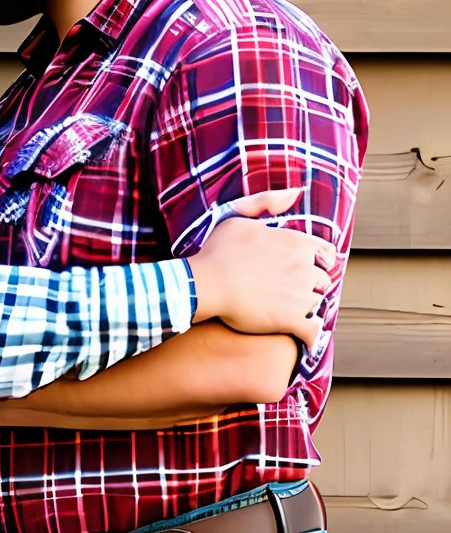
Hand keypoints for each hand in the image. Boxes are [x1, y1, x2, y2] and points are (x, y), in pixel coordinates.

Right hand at [188, 189, 335, 347]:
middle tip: (291, 294)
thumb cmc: (217, 251)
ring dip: (307, 310)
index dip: (319, 263)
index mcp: (297, 243)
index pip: (327, 254)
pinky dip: (311, 337)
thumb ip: (267, 201)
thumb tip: (296, 192)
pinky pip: (313, 331)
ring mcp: (301, 295)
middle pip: (322, 281)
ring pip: (317, 305)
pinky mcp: (292, 320)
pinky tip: (304, 340)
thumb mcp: (238, 215)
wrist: (206, 284)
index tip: (307, 270)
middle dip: (310, 287)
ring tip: (290, 314)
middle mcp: (305, 268)